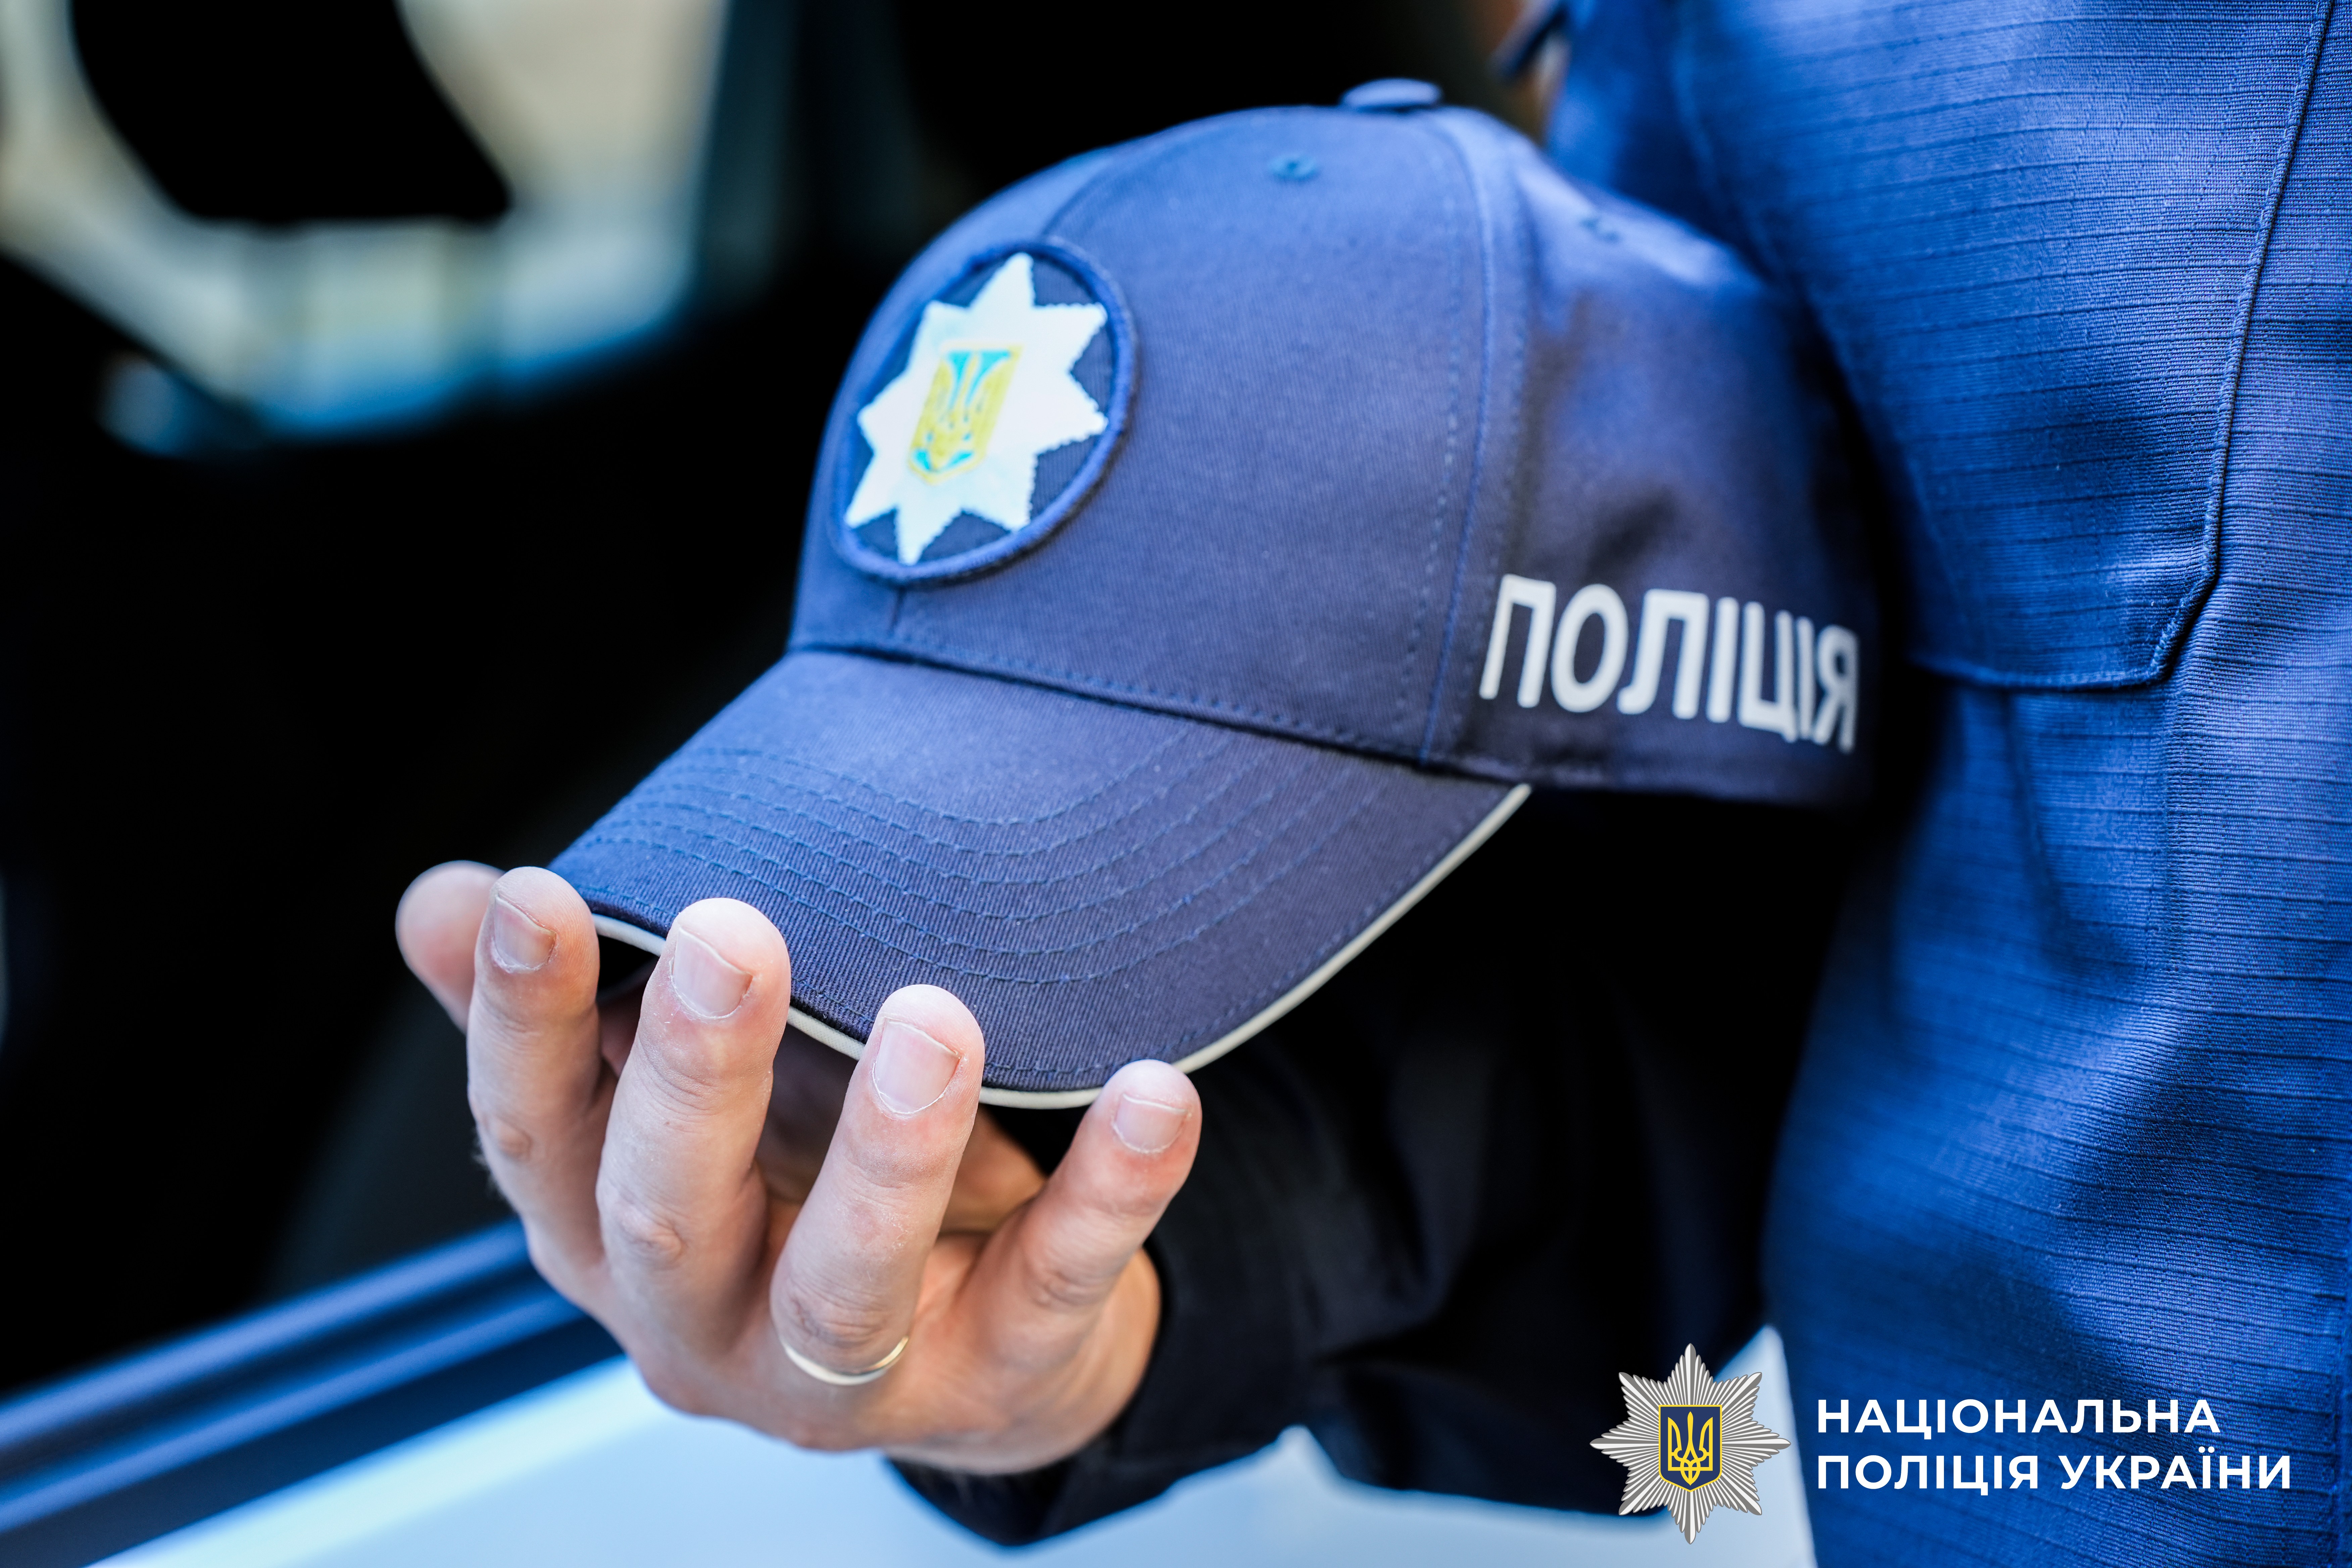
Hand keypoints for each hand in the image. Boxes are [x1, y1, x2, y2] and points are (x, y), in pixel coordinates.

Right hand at [395, 861, 1201, 1471]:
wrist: (958, 1326)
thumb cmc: (790, 1176)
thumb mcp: (671, 1094)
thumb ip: (570, 1006)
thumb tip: (441, 900)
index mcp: (602, 1231)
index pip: (531, 1133)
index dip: (518, 1023)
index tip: (534, 897)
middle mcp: (698, 1320)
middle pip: (669, 1211)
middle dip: (695, 1077)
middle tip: (728, 934)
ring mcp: (845, 1375)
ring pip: (846, 1282)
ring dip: (887, 1152)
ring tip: (931, 1017)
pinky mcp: (995, 1377)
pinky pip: (1058, 1283)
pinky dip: (1112, 1188)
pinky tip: (1157, 1092)